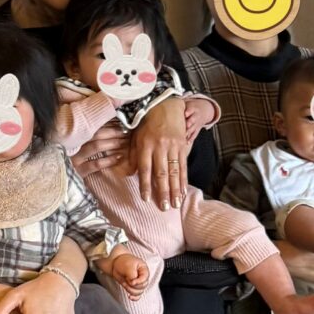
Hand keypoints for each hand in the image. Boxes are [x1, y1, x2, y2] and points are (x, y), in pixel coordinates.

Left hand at [108, 248, 150, 293]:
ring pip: (139, 292)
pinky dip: (134, 297)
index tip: (131, 282)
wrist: (116, 263)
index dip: (138, 282)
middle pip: (142, 287)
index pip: (145, 279)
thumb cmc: (123, 262)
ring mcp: (138, 283)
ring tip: (125, 284)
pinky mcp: (133, 288)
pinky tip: (130, 297)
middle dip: (133, 286)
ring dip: (130, 290)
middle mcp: (143, 277)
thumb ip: (132, 275)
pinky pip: (137, 296)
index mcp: (144, 270)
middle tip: (126, 280)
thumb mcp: (128, 266)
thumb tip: (133, 283)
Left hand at [127, 96, 187, 211]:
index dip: (145, 185)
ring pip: (174, 172)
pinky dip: (183, 180)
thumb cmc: (146, 124)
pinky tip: (183, 191)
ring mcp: (173, 146)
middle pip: (161, 173)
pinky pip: (183, 166)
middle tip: (164, 208)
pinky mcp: (183, 145)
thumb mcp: (135, 137)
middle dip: (163, 192)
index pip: (145, 169)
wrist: (165, 106)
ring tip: (175, 204)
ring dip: (175, 190)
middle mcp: (159, 146)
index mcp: (145, 145)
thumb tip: (129, 174)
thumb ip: (133, 156)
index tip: (146, 199)